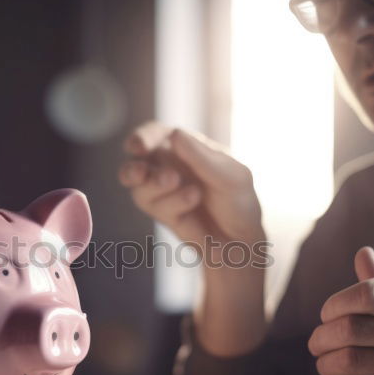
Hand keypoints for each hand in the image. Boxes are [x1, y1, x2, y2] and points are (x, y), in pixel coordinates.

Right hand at [118, 122, 264, 248]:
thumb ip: (201, 157)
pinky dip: (173, 203)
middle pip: (134, 162)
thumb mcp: (230, 175)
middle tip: (140, 173)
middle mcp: (167, 166)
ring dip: (155, 186)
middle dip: (132, 168)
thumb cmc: (238, 200)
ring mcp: (162, 192)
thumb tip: (174, 134)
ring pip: (139, 187)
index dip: (143, 137)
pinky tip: (193, 199)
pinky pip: (154, 207)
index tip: (139, 147)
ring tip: (185, 188)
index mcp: (183, 146)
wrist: (241, 240)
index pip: (155, 134)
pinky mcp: (161, 213)